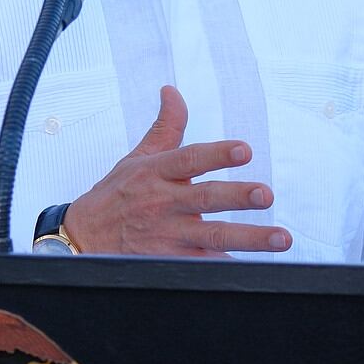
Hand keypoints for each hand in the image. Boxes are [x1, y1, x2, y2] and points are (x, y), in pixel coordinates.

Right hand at [63, 85, 292, 256]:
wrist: (81, 240)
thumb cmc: (115, 195)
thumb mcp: (136, 158)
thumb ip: (165, 127)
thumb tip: (172, 91)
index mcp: (156, 172)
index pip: (190, 159)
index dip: (217, 154)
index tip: (245, 150)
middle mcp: (163, 203)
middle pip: (205, 198)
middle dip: (237, 197)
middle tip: (266, 194)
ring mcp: (167, 236)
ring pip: (213, 237)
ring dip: (249, 239)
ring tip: (281, 238)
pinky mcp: (168, 262)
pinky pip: (204, 267)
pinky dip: (227, 268)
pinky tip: (255, 271)